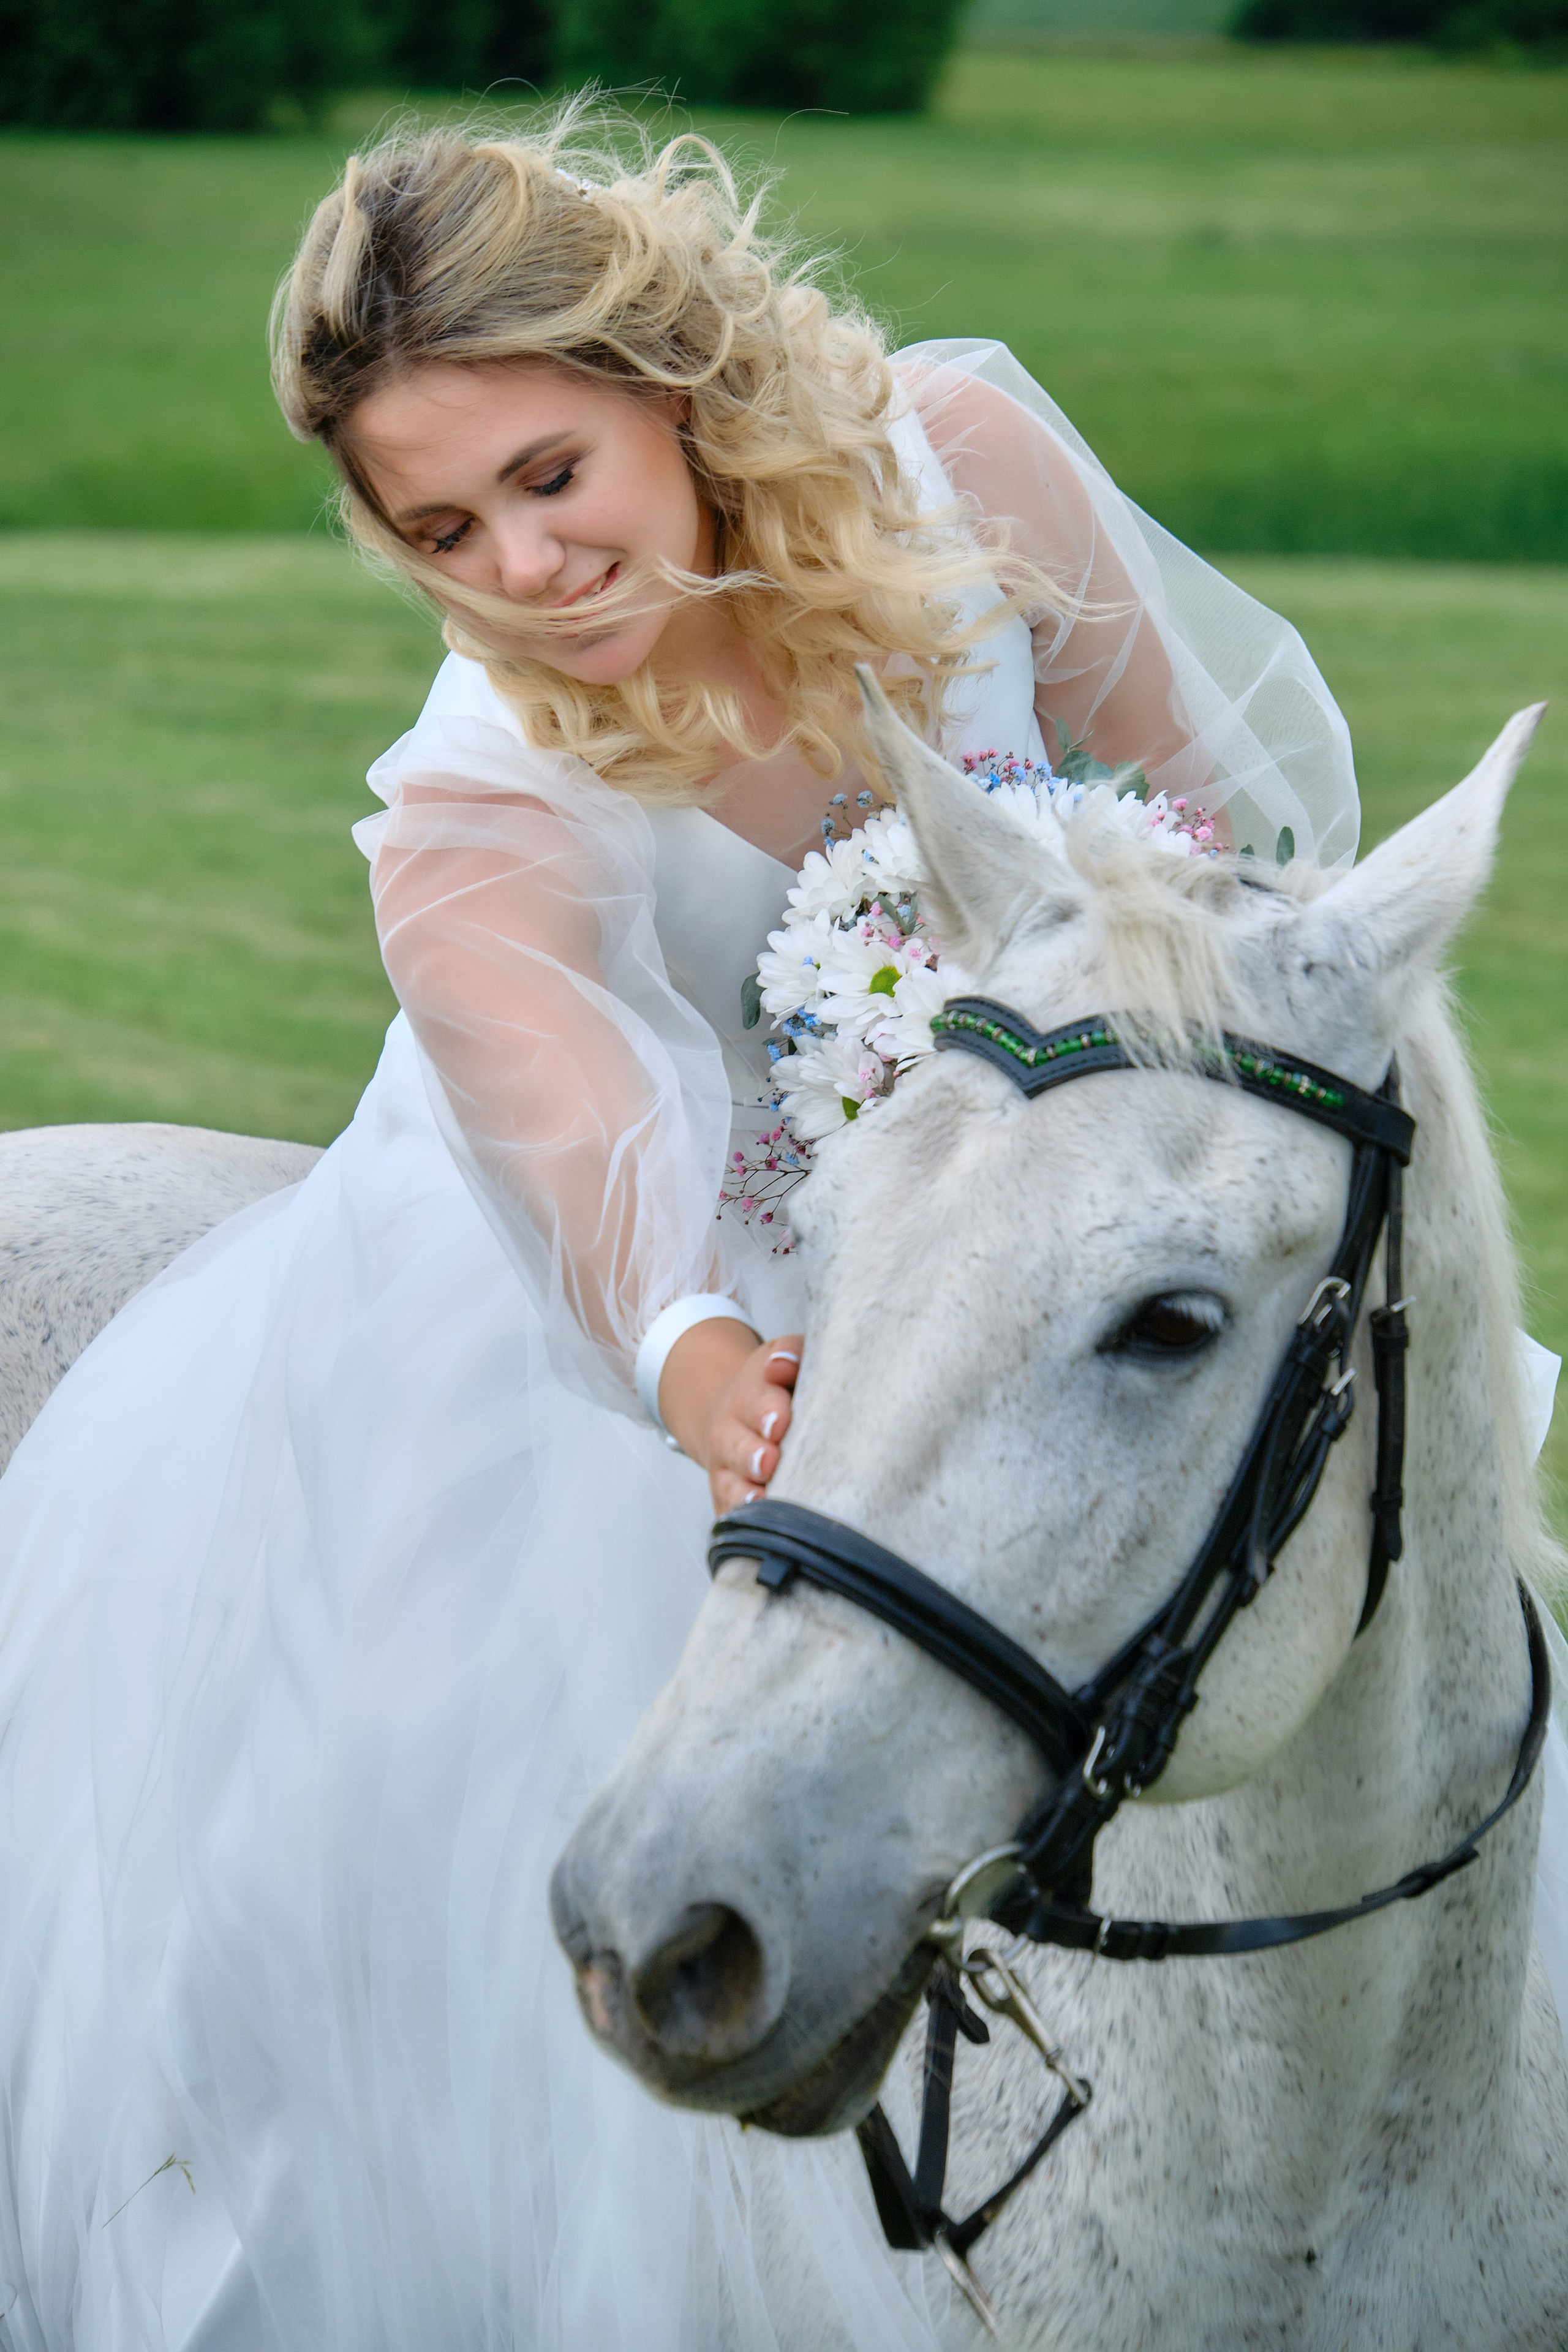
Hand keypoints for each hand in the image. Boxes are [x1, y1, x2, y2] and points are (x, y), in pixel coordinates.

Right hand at [658, 1322, 803, 1514]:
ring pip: (729, 1486)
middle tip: (768, 1462)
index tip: (779, 1422)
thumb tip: (783, 1364)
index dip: (767, 1410)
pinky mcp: (726, 1499)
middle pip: (737, 1447)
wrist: (734, 1412)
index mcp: (751, 1395)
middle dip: (751, 1455)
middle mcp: (732, 1435)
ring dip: (743, 1495)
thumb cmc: (773, 1390)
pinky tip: (753, 1535)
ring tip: (759, 1500)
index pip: (758, 1399)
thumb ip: (790, 1354)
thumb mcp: (783, 1357)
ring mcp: (727, 1471)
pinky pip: (727, 1515)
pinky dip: (738, 1525)